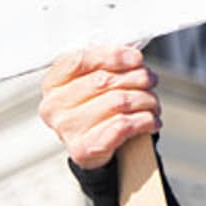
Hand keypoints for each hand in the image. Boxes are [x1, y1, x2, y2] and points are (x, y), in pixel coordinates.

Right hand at [38, 45, 161, 169]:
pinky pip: (122, 125)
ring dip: (145, 99)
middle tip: (151, 80)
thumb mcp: (93, 80)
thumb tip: (132, 56)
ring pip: (118, 102)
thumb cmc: (96, 108)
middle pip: (103, 80)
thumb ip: (106, 64)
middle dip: (137, 77)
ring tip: (152, 102)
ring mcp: (66, 129)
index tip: (136, 58)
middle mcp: (54, 106)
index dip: (112, 56)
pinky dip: (144, 120)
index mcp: (53, 84)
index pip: (79, 60)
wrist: (95, 148)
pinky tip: (151, 120)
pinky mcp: (83, 149)